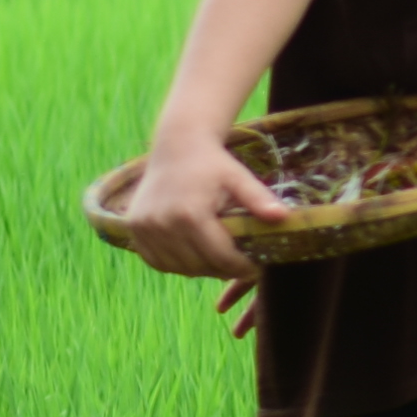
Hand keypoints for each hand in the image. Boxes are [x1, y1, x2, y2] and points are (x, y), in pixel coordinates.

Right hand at [116, 126, 284, 285]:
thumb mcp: (239, 177)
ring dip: (201, 269)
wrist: (176, 146)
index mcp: (190, 214)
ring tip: (220, 260)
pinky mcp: (133, 229)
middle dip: (223, 270)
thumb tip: (283, 217)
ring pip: (178, 268)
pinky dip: (177, 264)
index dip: (241, 267)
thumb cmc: (213, 163)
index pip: (220, 257)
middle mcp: (162, 223)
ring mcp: (144, 228)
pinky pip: (158, 261)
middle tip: (240, 266)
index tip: (256, 268)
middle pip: (199, 266)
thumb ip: (259, 199)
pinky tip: (195, 255)